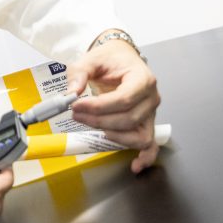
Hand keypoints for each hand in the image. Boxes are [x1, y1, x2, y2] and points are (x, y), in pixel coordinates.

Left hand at [66, 38, 160, 173]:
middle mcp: (151, 98)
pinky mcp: (146, 123)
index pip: (124, 99)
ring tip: (88, 124)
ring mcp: (151, 113)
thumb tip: (71, 93)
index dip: (99, 107)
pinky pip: (150, 144)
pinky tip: (134, 164)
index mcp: (142, 79)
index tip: (77, 105)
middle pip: (128, 119)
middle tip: (75, 113)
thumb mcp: (91, 59)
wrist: (121, 58)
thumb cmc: (110, 59)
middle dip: (98, 120)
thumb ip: (79, 74)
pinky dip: (145, 156)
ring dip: (112, 135)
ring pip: (137, 134)